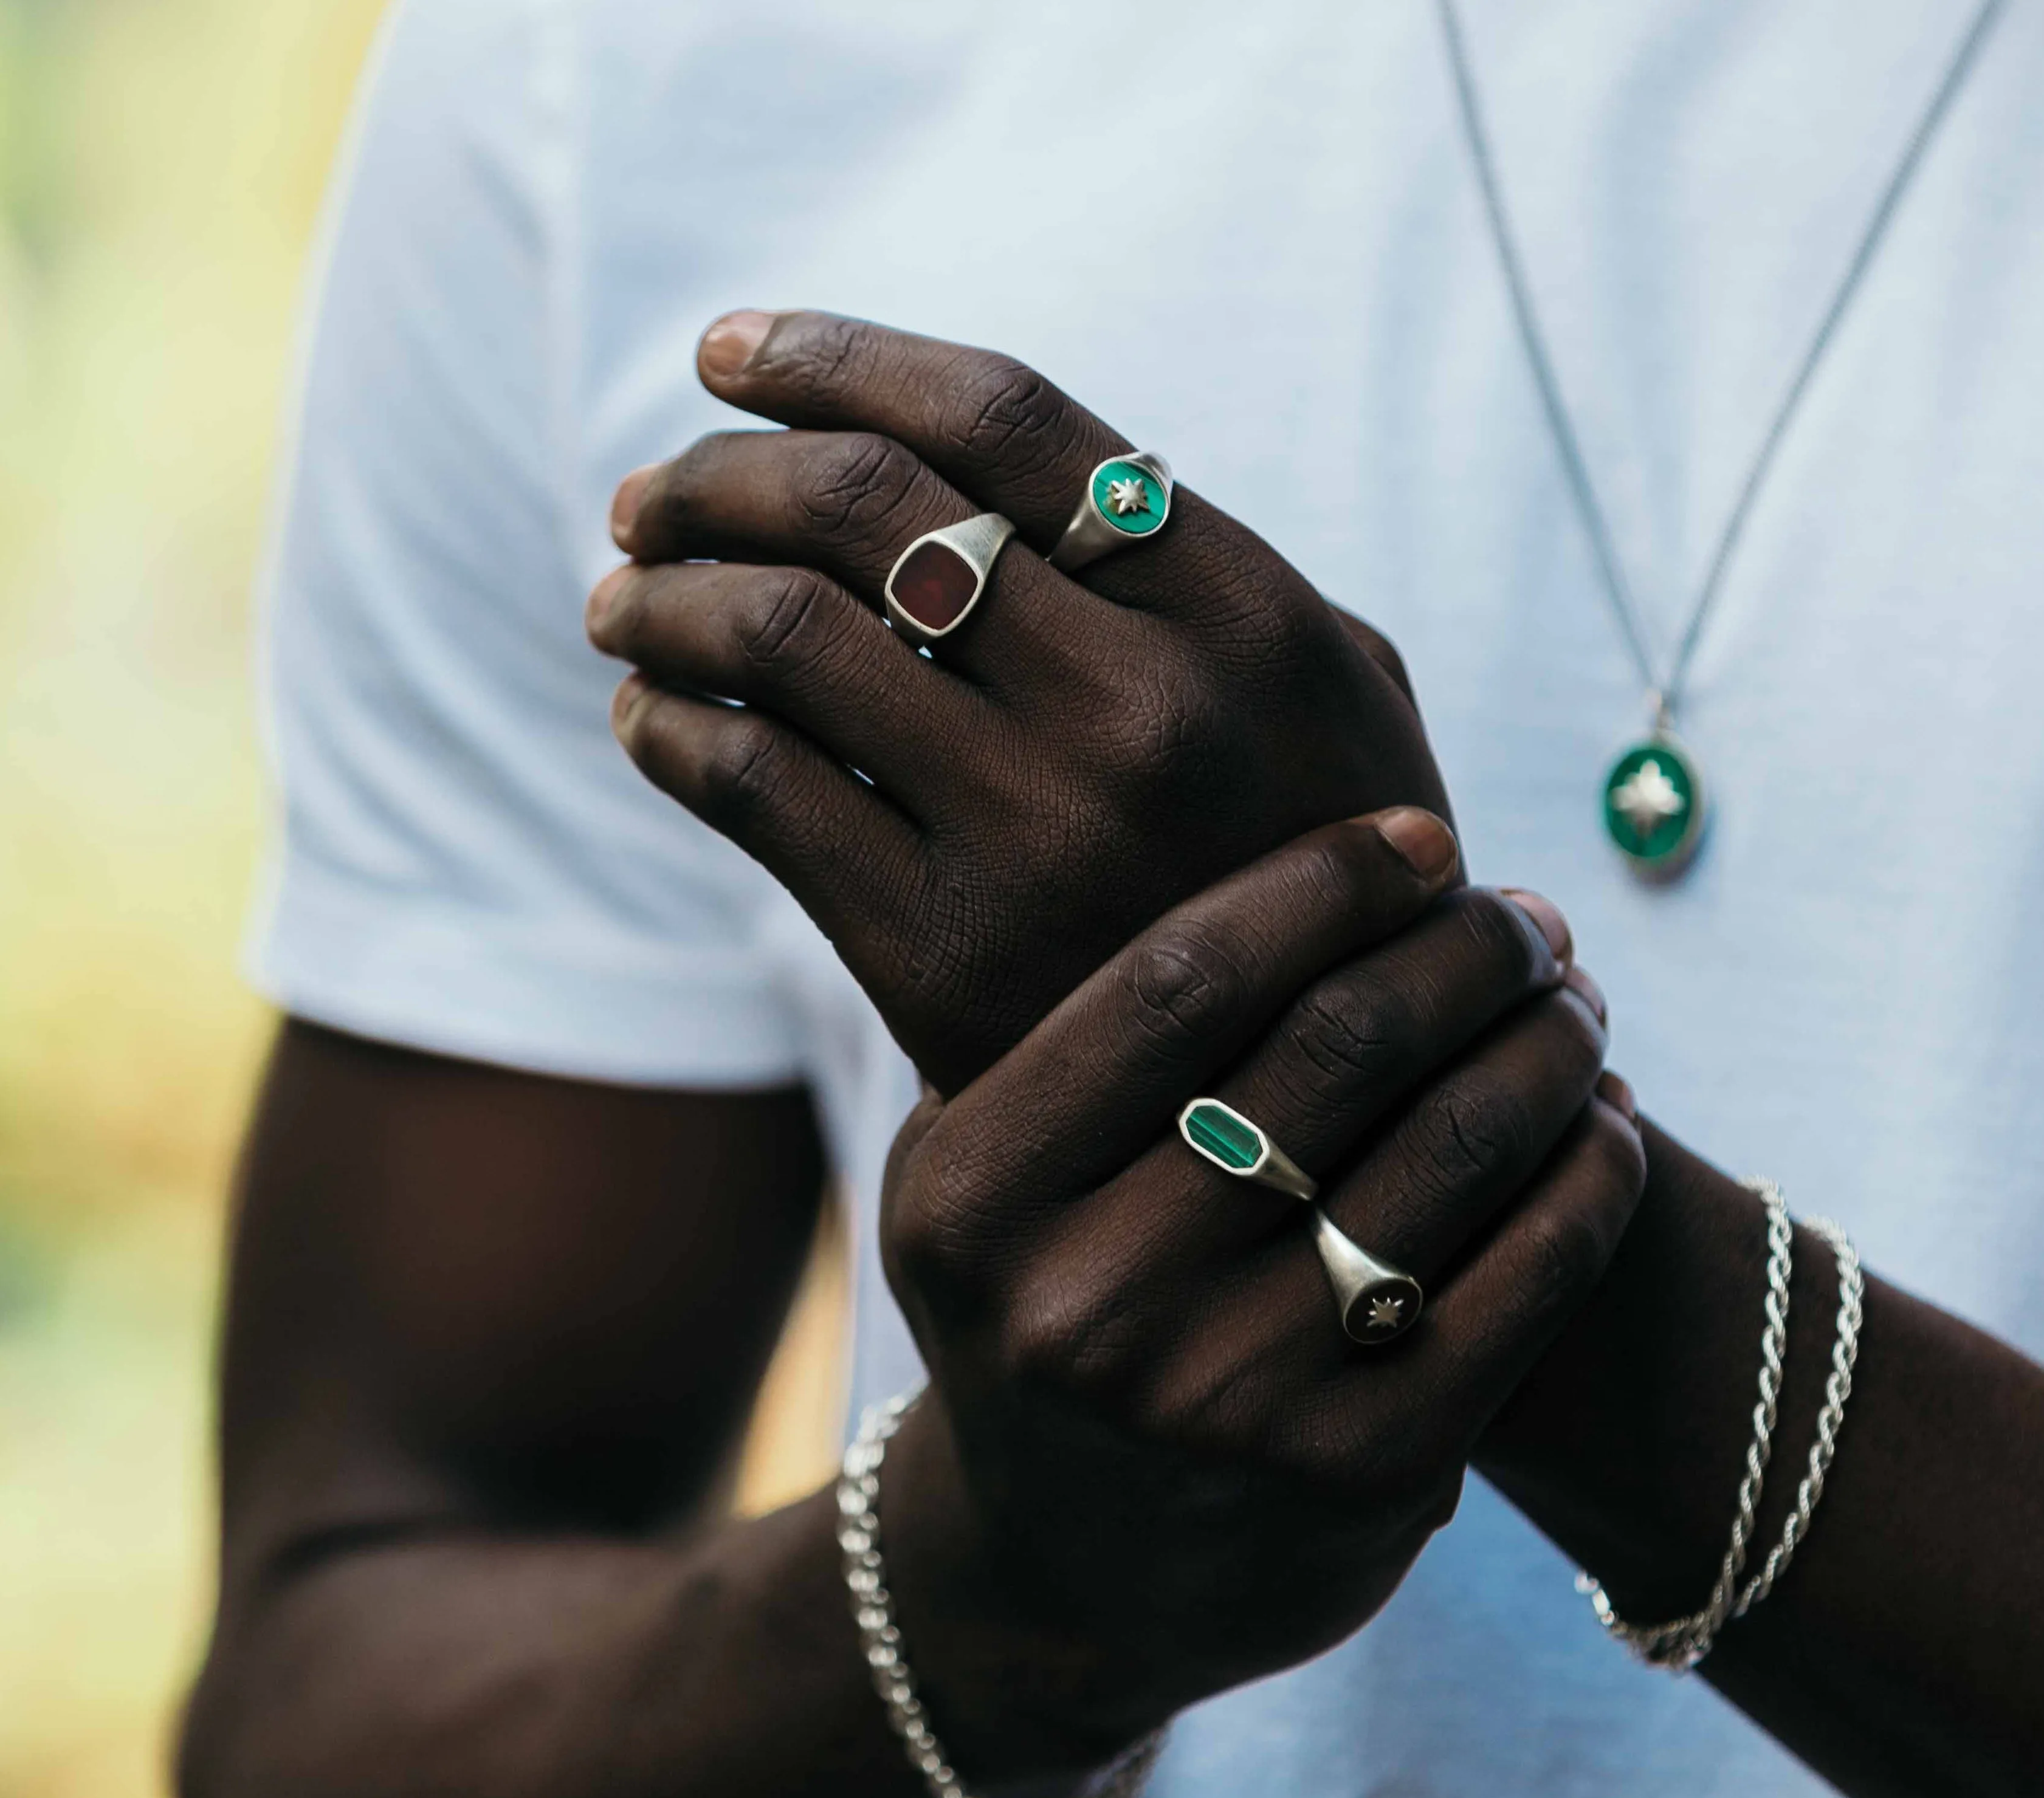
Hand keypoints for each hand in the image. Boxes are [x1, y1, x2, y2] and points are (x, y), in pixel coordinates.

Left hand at [590, 309, 1450, 1091]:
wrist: (1294, 1114)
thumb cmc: (1308, 876)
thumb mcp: (1337, 701)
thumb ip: (1212, 572)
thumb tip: (1015, 462)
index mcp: (1249, 616)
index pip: (1001, 417)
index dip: (834, 360)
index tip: (730, 355)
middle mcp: (1146, 711)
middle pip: (863, 506)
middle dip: (717, 474)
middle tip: (648, 497)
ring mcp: (1038, 837)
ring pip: (779, 634)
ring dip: (662, 591)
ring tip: (624, 595)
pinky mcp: (939, 958)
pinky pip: (747, 789)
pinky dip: (665, 726)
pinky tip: (648, 715)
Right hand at [864, 815, 1641, 1754]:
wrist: (1061, 1589)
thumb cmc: (1034, 1319)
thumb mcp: (970, 1180)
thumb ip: (1052, 1031)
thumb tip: (1256, 844)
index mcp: (975, 1199)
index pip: (1180, 978)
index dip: (1324, 882)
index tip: (1415, 838)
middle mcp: (1088, 1305)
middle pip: (1336, 1047)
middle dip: (1463, 947)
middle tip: (1520, 919)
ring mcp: (1231, 1402)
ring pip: (1452, 1150)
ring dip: (1546, 1043)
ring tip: (1570, 1001)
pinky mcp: (1366, 1479)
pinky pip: (1527, 1280)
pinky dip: (1588, 1175)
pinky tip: (1599, 1122)